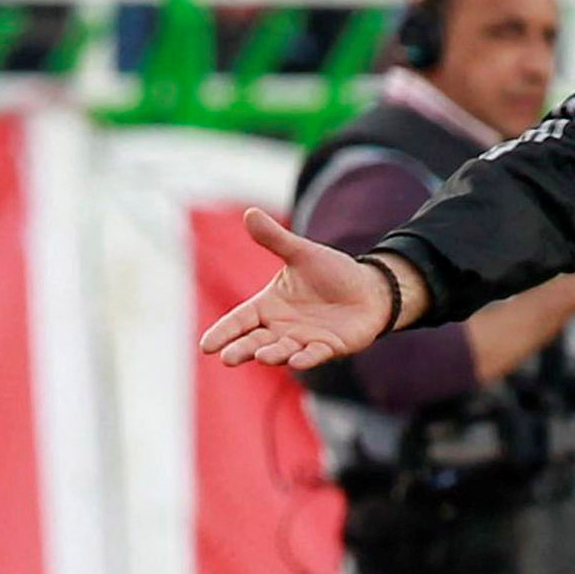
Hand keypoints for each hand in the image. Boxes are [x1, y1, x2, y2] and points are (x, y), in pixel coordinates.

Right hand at [205, 210, 403, 367]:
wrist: (369, 289)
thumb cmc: (332, 272)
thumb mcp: (301, 253)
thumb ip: (275, 239)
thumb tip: (250, 213)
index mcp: (269, 305)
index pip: (240, 320)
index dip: (224, 332)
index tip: (206, 346)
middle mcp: (282, 327)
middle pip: (256, 341)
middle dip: (242, 349)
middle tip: (228, 358)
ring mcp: (304, 339)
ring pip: (283, 350)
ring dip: (273, 354)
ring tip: (261, 356)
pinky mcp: (329, 347)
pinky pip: (315, 355)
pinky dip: (306, 358)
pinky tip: (297, 360)